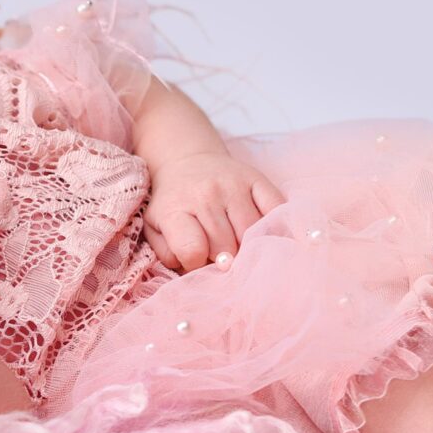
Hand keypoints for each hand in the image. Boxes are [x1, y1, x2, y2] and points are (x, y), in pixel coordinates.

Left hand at [142, 148, 283, 273]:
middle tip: (220, 256)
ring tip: (240, 247)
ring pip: (251, 234)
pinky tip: (265, 235)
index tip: (198, 261)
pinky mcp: (256, 179)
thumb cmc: (174, 204)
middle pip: (225, 248)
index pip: (192, 250)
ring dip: (248, 247)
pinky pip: (276, 210)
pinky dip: (275, 227)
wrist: (187, 161)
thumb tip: (194, 271)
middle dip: (224, 260)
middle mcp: (205, 195)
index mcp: (175, 209)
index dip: (197, 265)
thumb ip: (169, 254)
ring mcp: (233, 186)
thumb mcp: (155, 228)